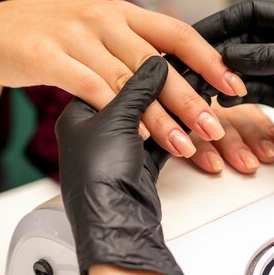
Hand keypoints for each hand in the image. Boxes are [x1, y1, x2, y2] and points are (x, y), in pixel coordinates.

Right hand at [0, 0, 245, 153]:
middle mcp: (104, 21)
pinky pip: (89, 88)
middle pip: (156, 64)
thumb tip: (179, 77)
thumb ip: (138, 53)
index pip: (176, 34)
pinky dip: (115, 113)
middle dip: (190, 99)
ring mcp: (75, 37)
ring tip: (184, 144)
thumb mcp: (103, 36)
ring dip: (158, 117)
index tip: (234, 85)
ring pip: (127, 82)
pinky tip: (134, 136)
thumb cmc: (57, 38)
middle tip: (214, 127)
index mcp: (123, 14)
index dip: (208, 59)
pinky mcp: (48, 57)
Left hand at [55, 56, 184, 274]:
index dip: (137, 62)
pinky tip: (193, 120)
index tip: (163, 52)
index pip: (110, 75)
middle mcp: (97, 129)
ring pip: (152, 119)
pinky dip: (178, 131)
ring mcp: (119, 147)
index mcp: (79, 112)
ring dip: (174, 111)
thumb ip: (137, 88)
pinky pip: (162, 140)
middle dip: (162, 88)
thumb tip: (156, 62)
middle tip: (185, 72)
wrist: (114, 221)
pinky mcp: (139, 164)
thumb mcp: (117, 120)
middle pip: (134, 97)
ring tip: (194, 95)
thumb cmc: (99, 176)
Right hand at [193, 0, 273, 209]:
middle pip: (240, 45)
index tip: (194, 35)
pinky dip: (238, 97)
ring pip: (243, 72)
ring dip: (222, 79)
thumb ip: (273, 57)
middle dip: (215, 55)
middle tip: (189, 67)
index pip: (248, 16)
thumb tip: (230, 58)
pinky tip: (224, 100)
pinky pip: (256, 94)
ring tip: (201, 87)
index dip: (219, 24)